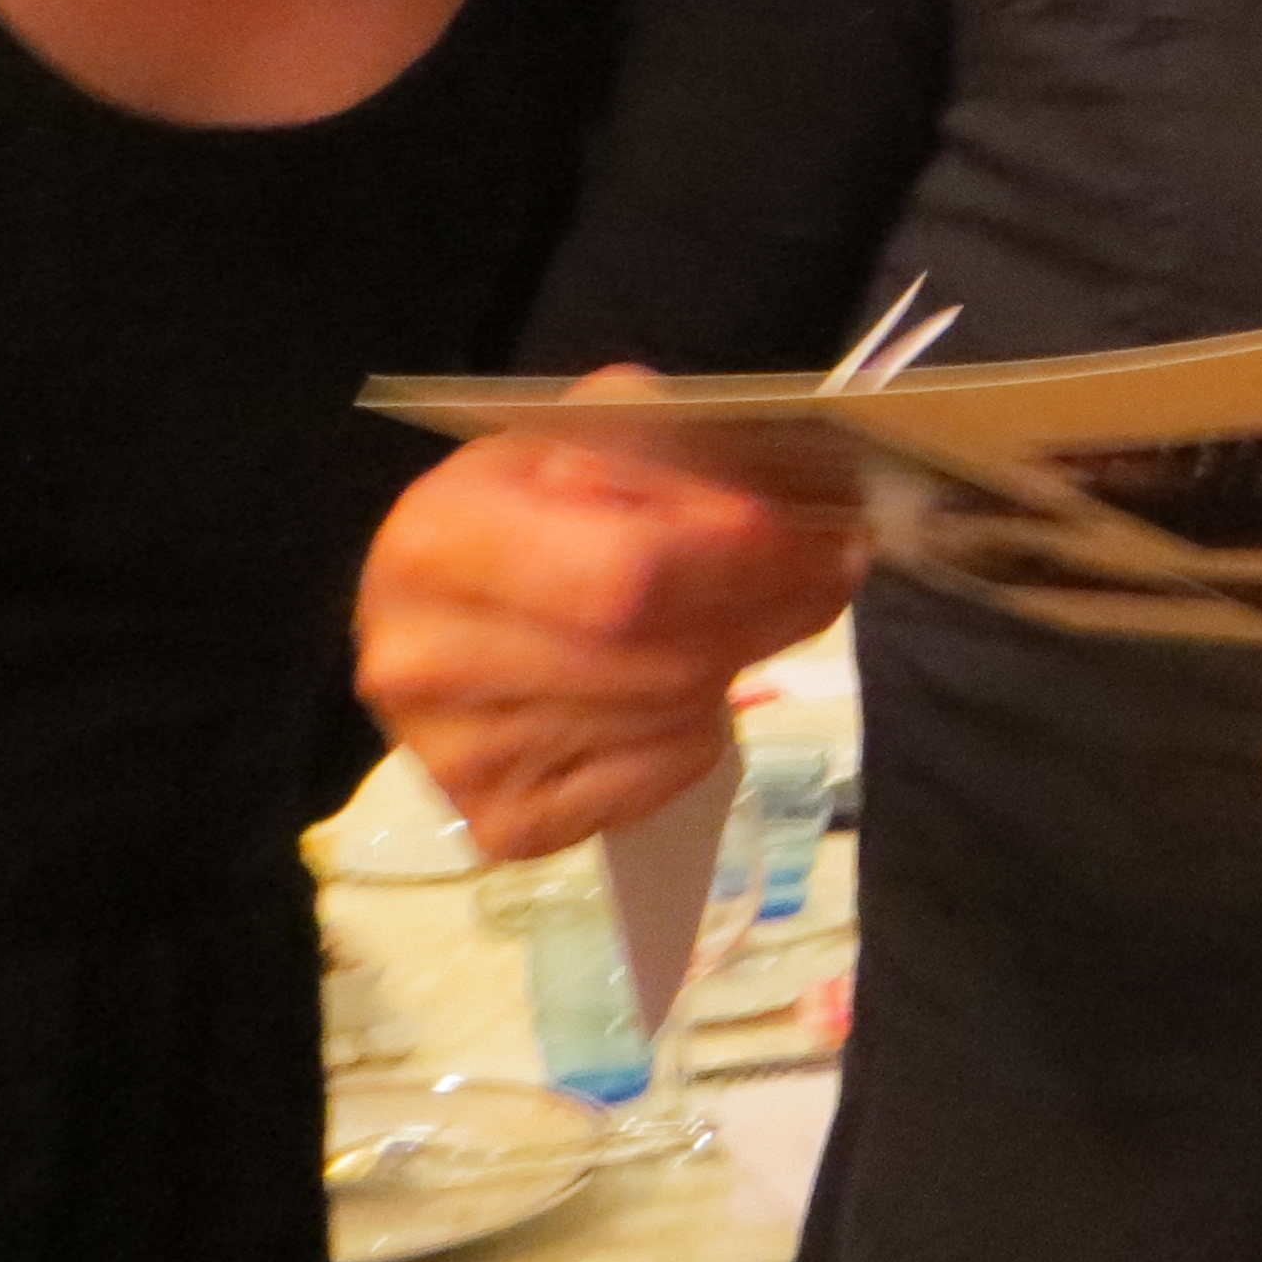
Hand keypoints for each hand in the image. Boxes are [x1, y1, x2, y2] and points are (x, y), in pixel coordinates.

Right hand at [356, 367, 865, 859]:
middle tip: (836, 571)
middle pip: (660, 653)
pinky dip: (702, 730)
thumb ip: (666, 442)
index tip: (821, 534)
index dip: (740, 559)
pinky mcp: (505, 825)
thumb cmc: (524, 509)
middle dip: (772, 607)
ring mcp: (459, 759)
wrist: (445, 611)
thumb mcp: (580, 436)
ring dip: (743, 660)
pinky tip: (692, 686)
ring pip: (669, 713)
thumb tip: (768, 502)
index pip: (628, 570)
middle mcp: (426, 661)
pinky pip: (659, 778)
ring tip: (763, 614)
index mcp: (438, 543)